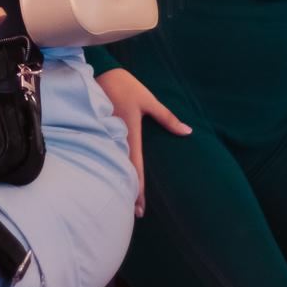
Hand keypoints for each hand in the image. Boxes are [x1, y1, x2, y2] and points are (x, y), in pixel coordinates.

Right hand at [97, 67, 191, 216]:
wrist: (98, 72)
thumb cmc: (125, 85)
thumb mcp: (148, 100)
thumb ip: (167, 118)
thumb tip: (188, 131)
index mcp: (129, 132)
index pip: (135, 167)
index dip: (139, 189)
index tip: (141, 209)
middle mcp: (116, 137)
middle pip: (122, 171)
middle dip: (129, 192)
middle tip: (136, 213)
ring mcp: (105, 134)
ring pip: (113, 163)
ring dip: (119, 181)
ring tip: (126, 200)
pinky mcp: (98, 130)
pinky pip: (106, 152)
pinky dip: (111, 166)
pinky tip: (112, 175)